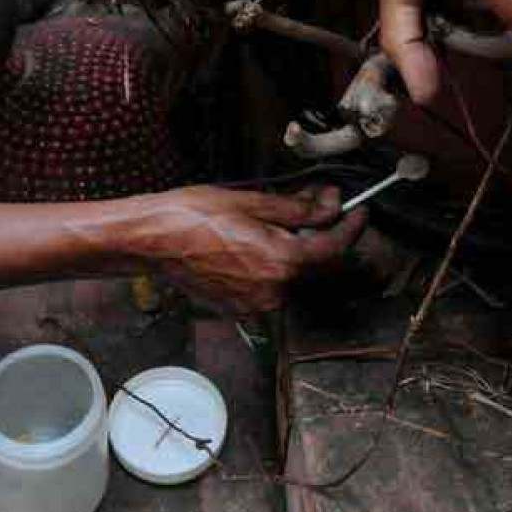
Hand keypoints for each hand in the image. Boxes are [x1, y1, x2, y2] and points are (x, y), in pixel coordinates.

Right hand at [128, 185, 366, 314]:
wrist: (152, 241)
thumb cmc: (194, 215)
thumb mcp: (251, 201)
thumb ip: (297, 208)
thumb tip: (331, 204)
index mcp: (281, 263)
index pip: (334, 248)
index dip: (352, 227)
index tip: (360, 210)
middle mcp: (274, 292)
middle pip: (315, 264)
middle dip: (322, 234)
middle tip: (318, 203)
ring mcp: (256, 305)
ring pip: (293, 276)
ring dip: (297, 251)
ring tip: (281, 222)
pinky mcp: (241, 309)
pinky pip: (271, 287)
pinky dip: (274, 266)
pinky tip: (258, 243)